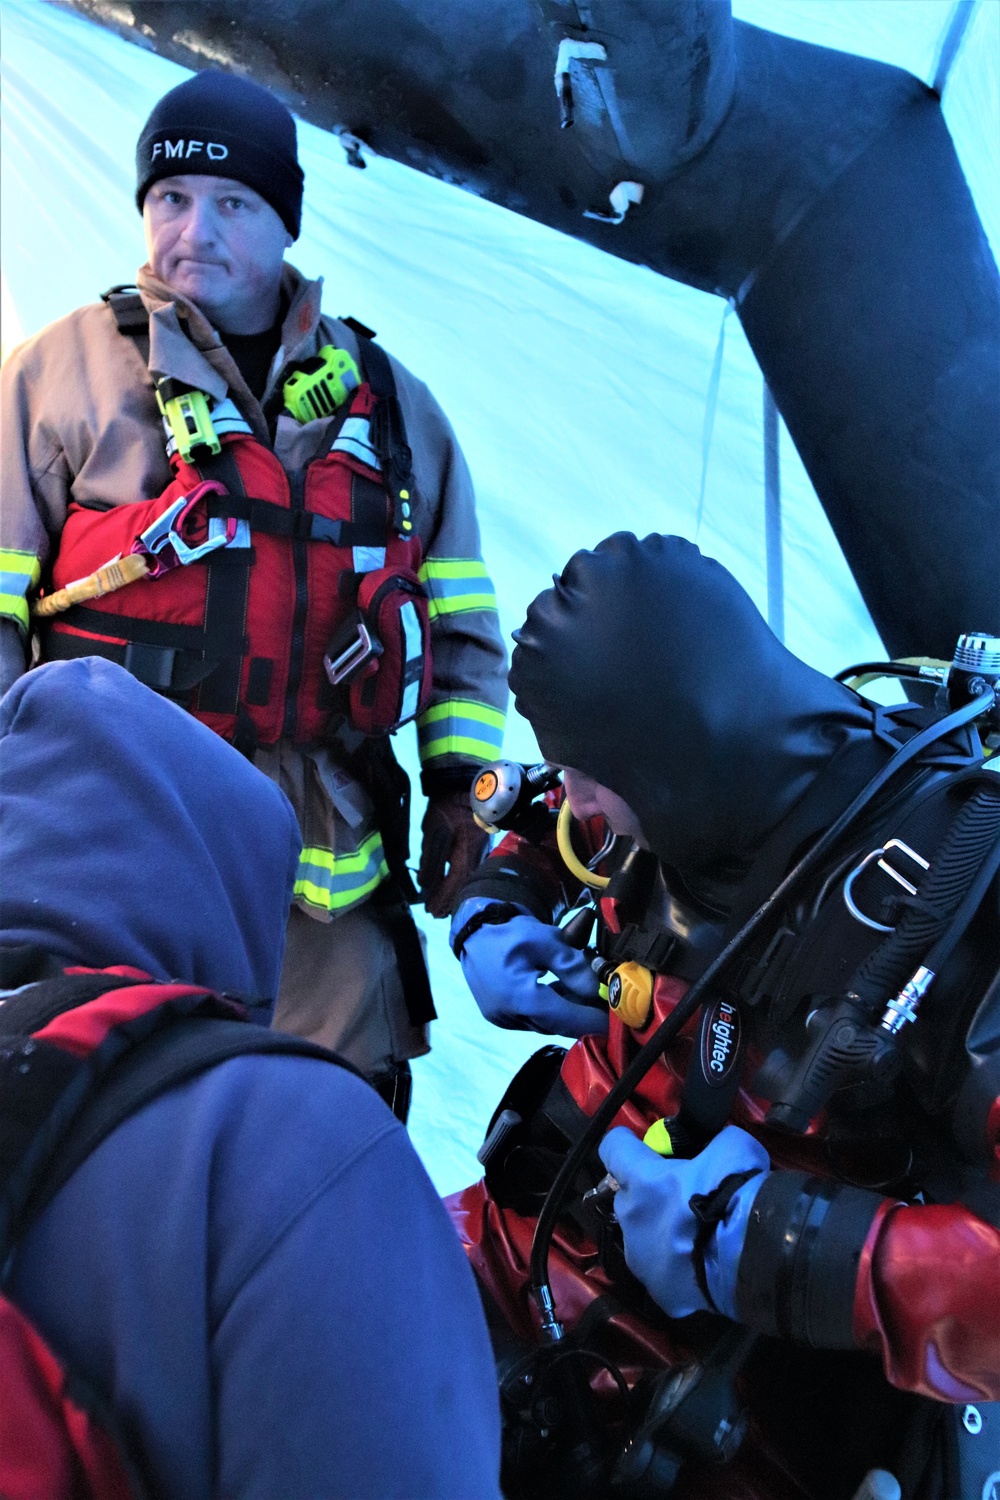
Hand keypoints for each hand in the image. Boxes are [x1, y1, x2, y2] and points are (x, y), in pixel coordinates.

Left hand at [419, 791, 489, 917]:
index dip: (442, 899)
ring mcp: (480, 852)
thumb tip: (424, 884)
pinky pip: (468, 871)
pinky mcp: (479, 847)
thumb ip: (430, 859)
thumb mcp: (433, 831)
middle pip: (463, 886)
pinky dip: (459, 883)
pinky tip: (452, 886)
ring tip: (442, 906)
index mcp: (466, 854)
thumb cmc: (447, 807)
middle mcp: (477, 857)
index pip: (454, 884)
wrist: (465, 786)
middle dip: (449, 901)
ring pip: (467, 880)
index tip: (430, 911)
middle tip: (436, 914)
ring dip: (454, 894)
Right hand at [455, 903, 606, 1036]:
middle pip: (558, 1024)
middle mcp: (510, 1016)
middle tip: (607, 1002)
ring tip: (588, 994)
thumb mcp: (545, 940)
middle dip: (583, 1015)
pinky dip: (551, 1008)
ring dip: (568, 1011)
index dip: (594, 1022)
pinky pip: (533, 1019)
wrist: (470, 932)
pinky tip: (564, 992)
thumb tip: (599, 989)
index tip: (618, 1021)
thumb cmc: (507, 931)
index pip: (566, 1019)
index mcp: (519, 998)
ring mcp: (503, 1019)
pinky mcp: (501, 1016)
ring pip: (546, 1023)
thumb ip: (572, 966)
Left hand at [598, 1125, 768, 1318]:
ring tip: (694, 1232)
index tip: (641, 1145)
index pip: (613, 1148)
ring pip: (642, 1233)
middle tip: (682, 1192)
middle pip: (628, 1194)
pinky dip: (676, 1262)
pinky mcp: (657, 1290)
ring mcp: (640, 1258)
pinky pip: (661, 1268)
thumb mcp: (735, 1150)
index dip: (625, 1143)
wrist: (751, 1265)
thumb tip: (716, 1146)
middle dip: (649, 1191)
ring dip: (660, 1228)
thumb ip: (716, 1141)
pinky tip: (702, 1261)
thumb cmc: (734, 1201)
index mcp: (643, 1181)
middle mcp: (632, 1218)